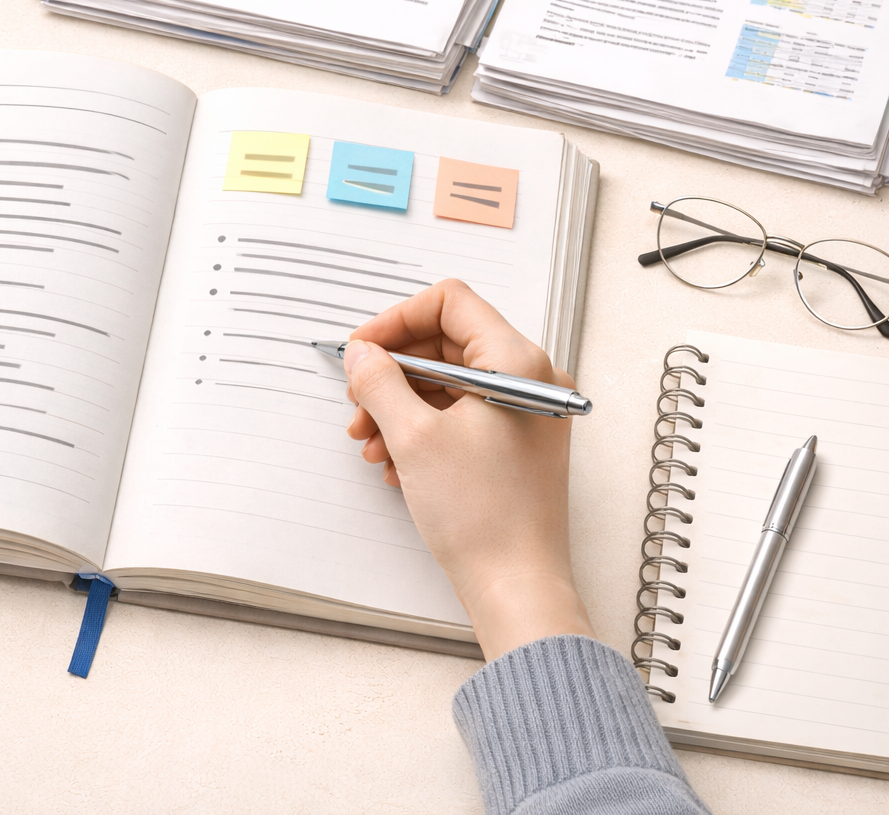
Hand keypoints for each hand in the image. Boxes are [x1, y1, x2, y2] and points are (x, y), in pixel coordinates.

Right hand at [344, 279, 593, 659]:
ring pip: (448, 383)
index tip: (362, 349)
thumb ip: (380, 382)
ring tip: (370, 442)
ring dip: (400, 405)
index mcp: (517, 362)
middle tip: (358, 401)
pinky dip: (421, 429)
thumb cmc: (484, 516)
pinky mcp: (515, 444)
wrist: (516, 586)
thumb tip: (361, 354)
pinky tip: (393, 461)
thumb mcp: (413, 437)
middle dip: (393, 372)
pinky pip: (460, 415)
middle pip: (446, 344)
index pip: (450, 303)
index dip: (396, 319)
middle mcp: (530, 379)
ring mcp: (524, 413)